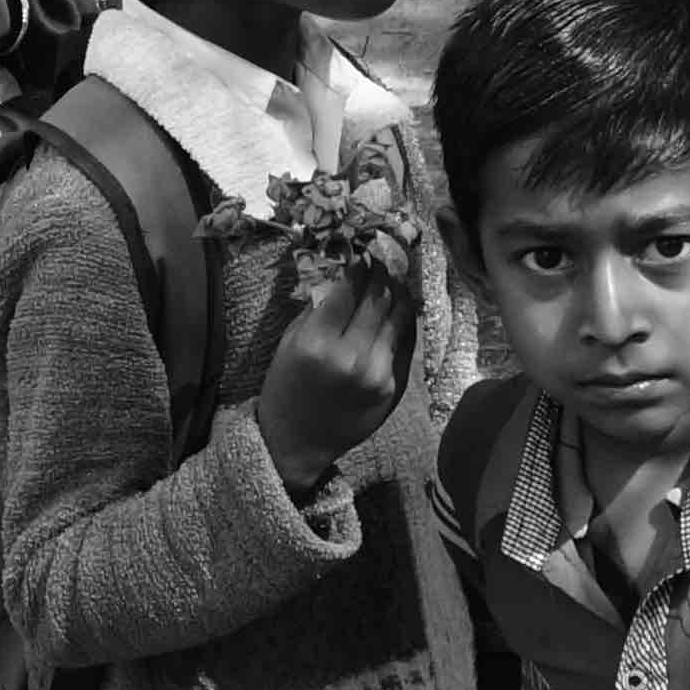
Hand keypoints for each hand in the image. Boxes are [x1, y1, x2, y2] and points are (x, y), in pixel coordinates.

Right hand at [251, 212, 420, 498]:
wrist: (297, 442)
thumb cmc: (285, 386)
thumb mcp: (290, 342)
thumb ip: (319, 308)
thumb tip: (344, 271)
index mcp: (318, 342)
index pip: (349, 287)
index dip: (359, 262)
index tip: (361, 248)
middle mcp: (352, 356)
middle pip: (380, 297)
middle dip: (382, 271)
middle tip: (381, 256)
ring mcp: (378, 372)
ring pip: (400, 315)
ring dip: (398, 291)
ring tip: (392, 278)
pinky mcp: (394, 386)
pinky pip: (404, 341)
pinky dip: (402, 320)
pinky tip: (396, 308)